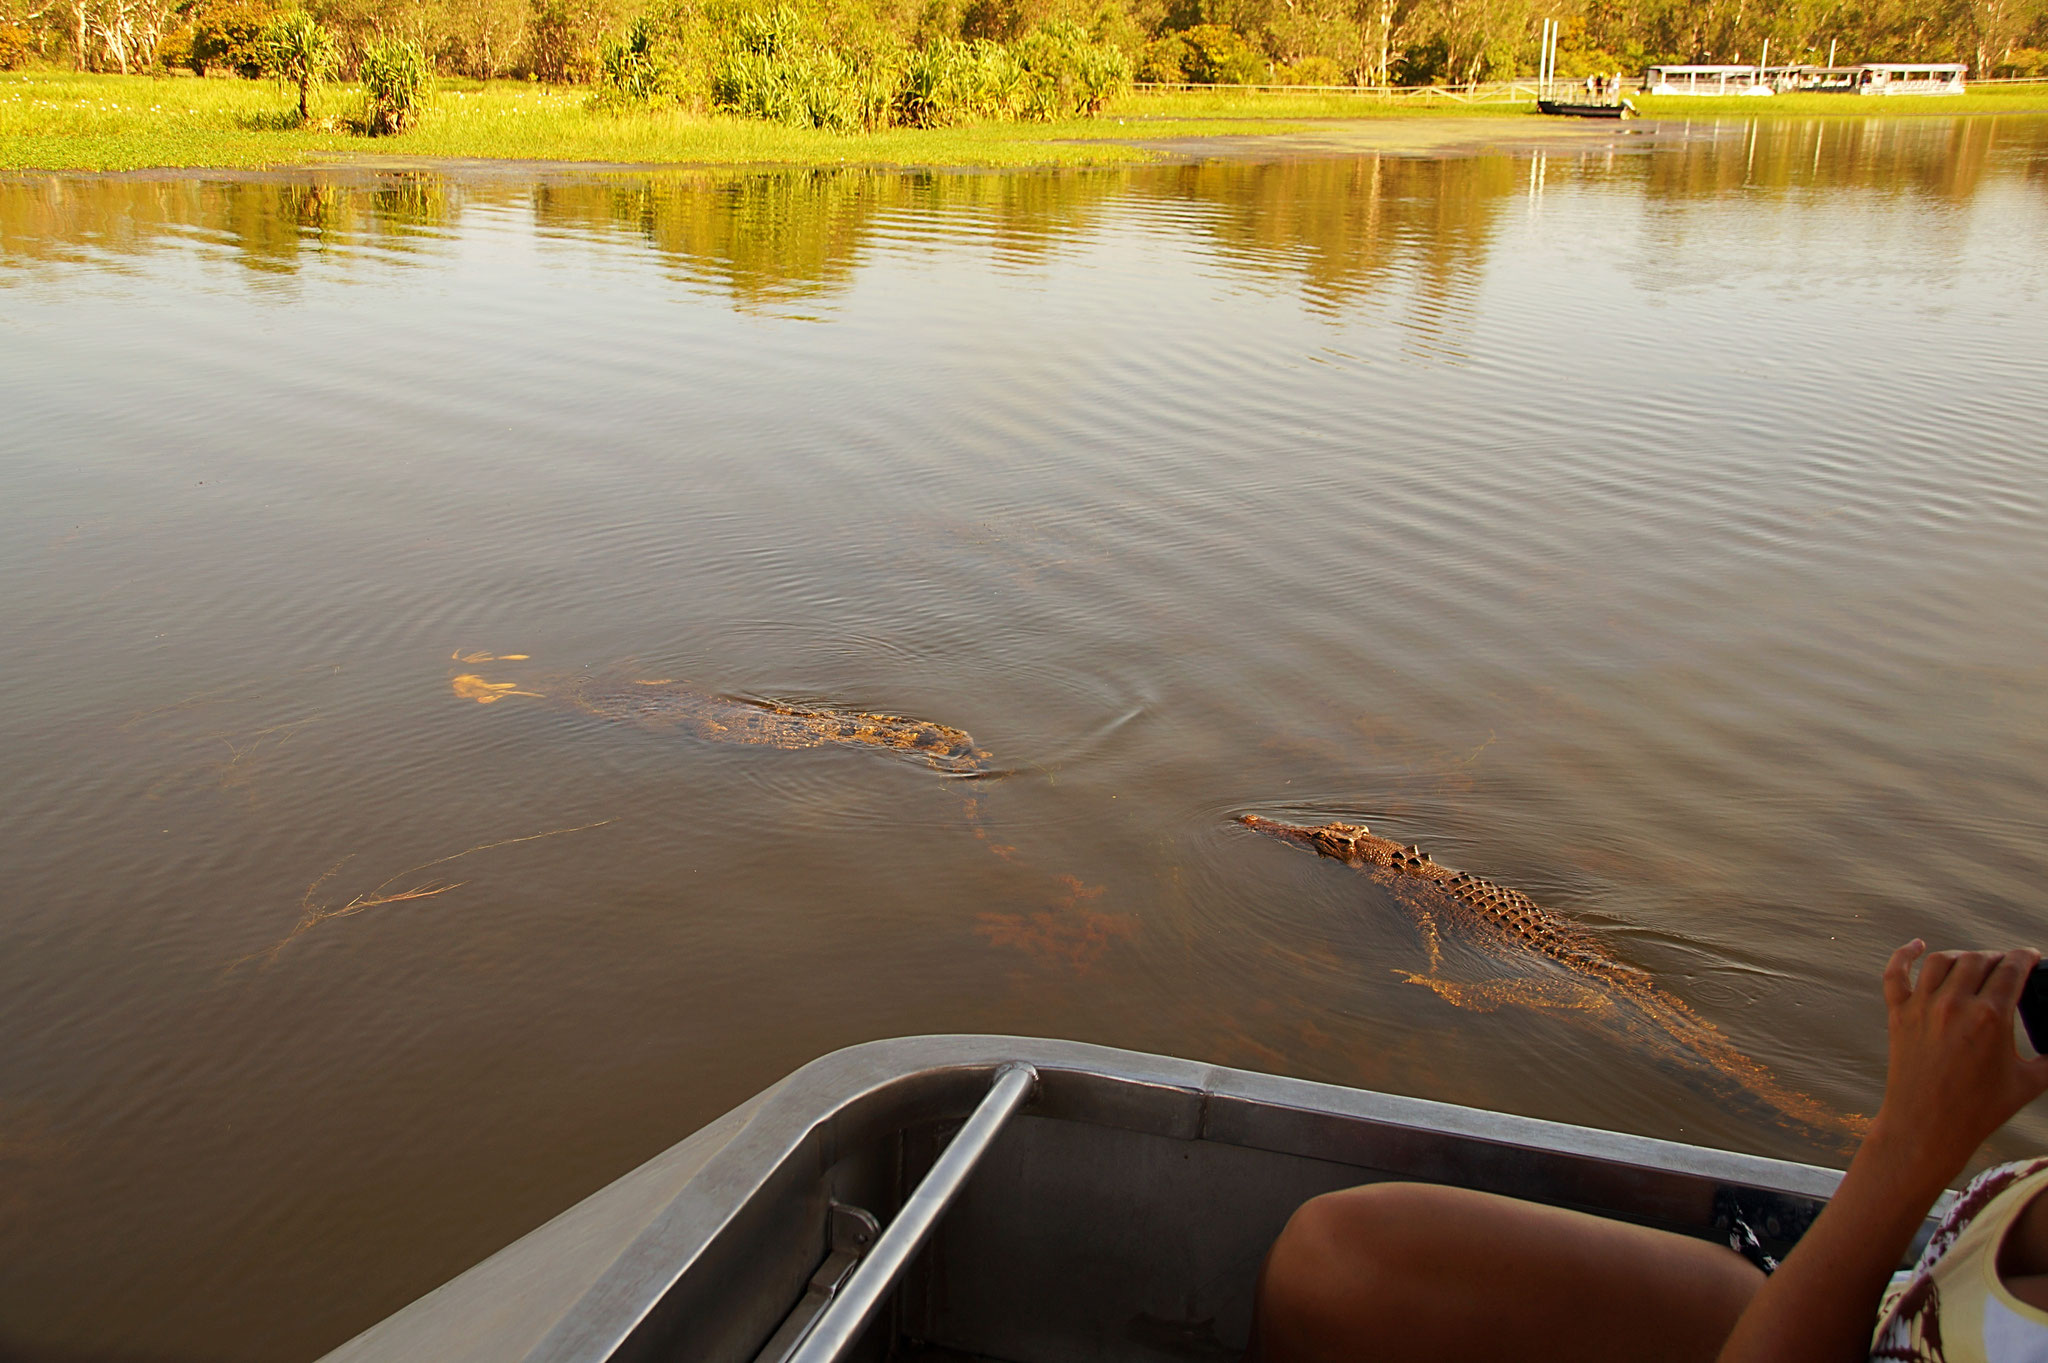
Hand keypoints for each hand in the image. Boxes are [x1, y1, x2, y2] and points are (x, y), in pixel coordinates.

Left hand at [1870, 941, 2047, 1184]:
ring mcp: (1922, 1007)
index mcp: (1991, 1017)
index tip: (2031, 956)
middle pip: (1978, 959)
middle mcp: (1954, 1004)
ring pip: (1941, 961)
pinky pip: (1896, 974)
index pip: (2012, 969)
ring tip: (1975, 964)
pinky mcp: (1898, 1015)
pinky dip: (1903, 954)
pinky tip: (1915, 945)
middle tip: (2006, 966)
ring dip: (1962, 956)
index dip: (2025, 957)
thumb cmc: (1981, 1109)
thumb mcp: (2030, 1082)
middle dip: (1997, 958)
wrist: (1928, 1127)